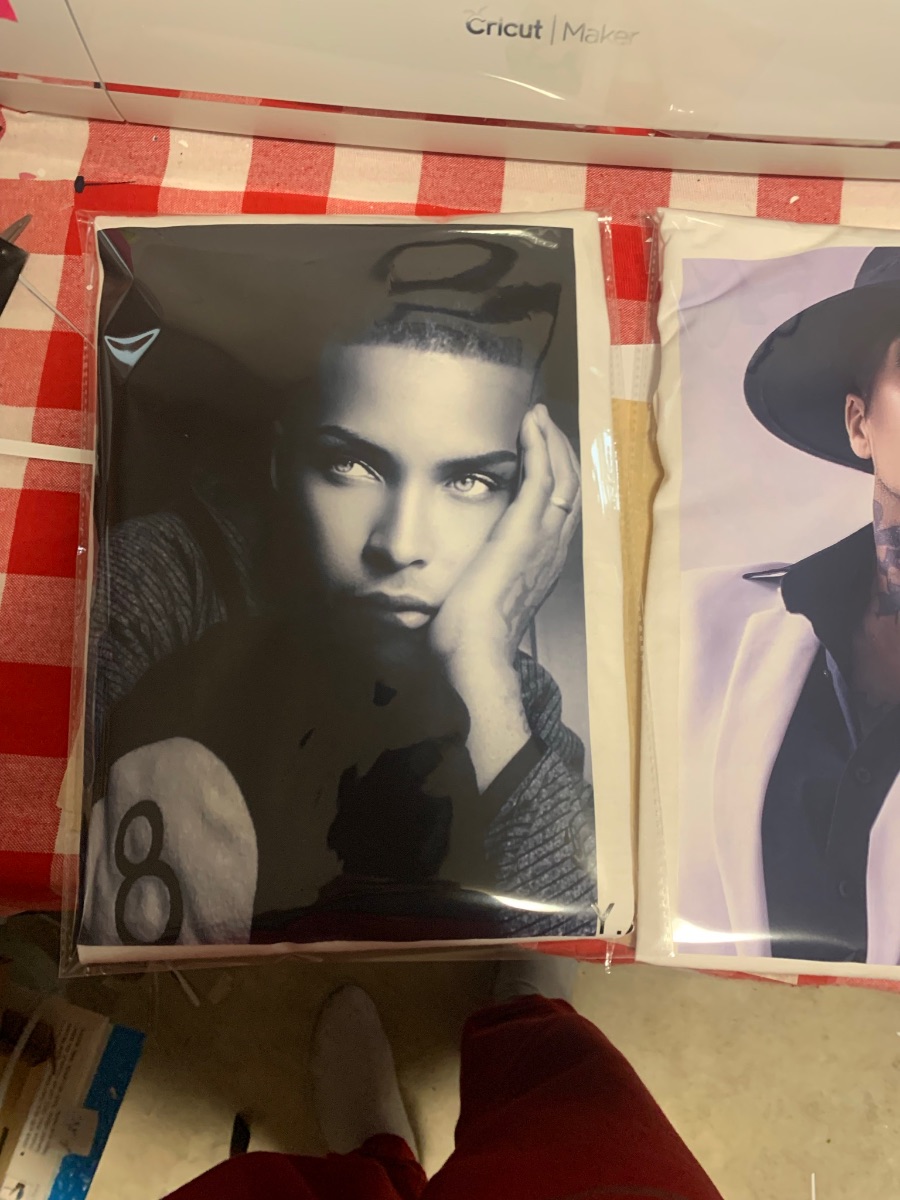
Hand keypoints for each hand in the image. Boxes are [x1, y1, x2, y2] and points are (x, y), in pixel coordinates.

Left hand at [430, 403, 581, 674]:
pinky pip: (541, 477)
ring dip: (550, 441)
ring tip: (536, 416)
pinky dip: (539, 446)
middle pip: (572, 486)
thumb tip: (462, 575)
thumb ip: (483, 580)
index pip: (561, 508)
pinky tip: (530, 424)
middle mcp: (553, 548)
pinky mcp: (524, 531)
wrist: (475, 656)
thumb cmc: (469, 639)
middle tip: (542, 423)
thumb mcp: (482, 600)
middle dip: (559, 450)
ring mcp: (543, 539)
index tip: (541, 452)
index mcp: (544, 564)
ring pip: (563, 476)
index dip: (557, 476)